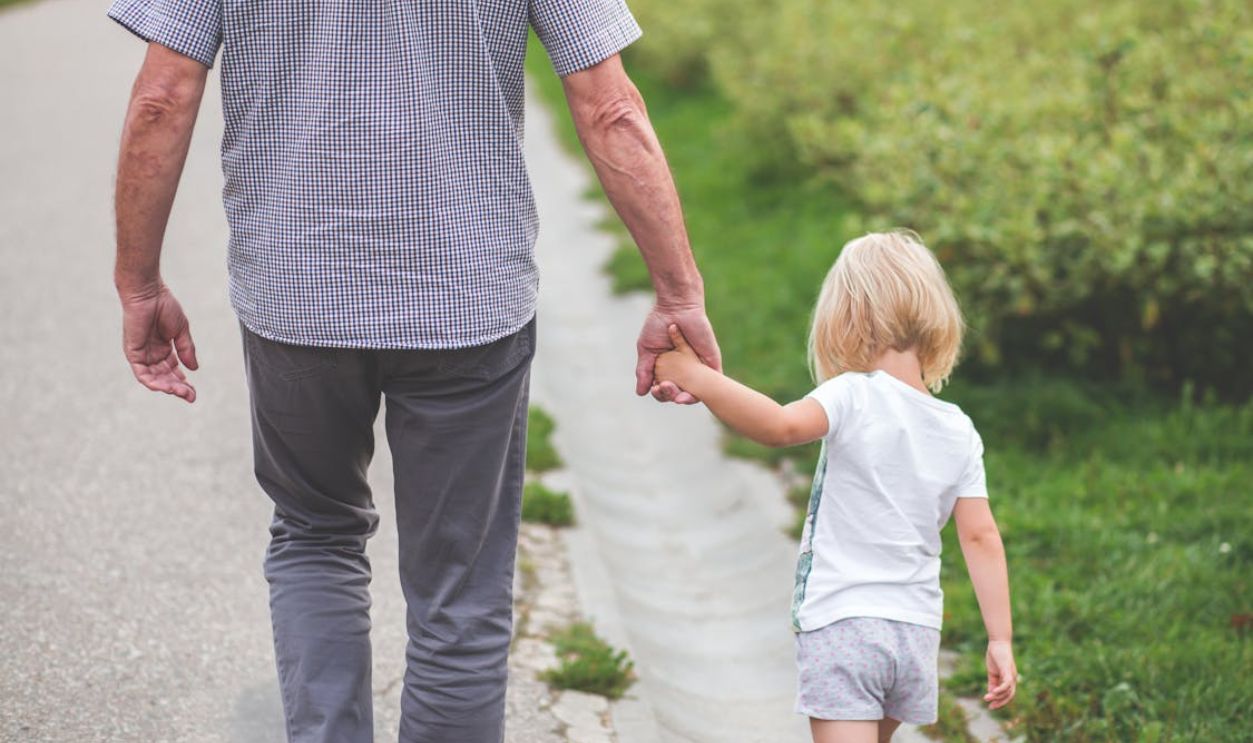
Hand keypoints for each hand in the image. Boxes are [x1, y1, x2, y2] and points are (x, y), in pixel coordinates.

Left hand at [119, 282, 198, 402]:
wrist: (148, 293)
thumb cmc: (164, 306)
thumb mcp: (181, 331)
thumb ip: (186, 350)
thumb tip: (195, 369)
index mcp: (164, 348)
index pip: (173, 371)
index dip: (183, 382)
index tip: (194, 392)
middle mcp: (152, 354)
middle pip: (165, 377)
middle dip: (177, 388)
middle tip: (190, 395)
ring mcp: (142, 354)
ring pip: (154, 378)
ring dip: (167, 387)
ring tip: (181, 392)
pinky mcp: (133, 353)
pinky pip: (142, 373)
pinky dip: (153, 382)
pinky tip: (166, 386)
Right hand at [636, 302, 720, 404]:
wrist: (676, 307)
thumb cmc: (659, 324)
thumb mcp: (647, 350)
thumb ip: (644, 371)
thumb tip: (640, 393)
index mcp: (669, 369)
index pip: (665, 390)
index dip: (659, 394)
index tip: (654, 388)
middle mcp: (685, 371)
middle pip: (679, 394)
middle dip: (670, 396)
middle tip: (664, 387)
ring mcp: (698, 367)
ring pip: (695, 393)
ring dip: (684, 399)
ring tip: (675, 394)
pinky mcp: (711, 362)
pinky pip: (712, 384)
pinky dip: (703, 392)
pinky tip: (689, 395)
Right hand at [984, 640, 1016, 709]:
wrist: (998, 642)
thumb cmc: (995, 655)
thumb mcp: (992, 672)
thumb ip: (992, 682)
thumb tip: (991, 693)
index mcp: (1008, 679)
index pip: (1007, 694)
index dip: (1000, 701)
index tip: (990, 706)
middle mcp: (1012, 678)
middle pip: (1009, 695)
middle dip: (1000, 703)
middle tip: (990, 708)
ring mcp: (1011, 675)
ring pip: (1008, 691)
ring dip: (997, 696)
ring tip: (987, 698)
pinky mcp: (1007, 670)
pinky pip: (1007, 683)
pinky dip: (1001, 689)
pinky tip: (993, 692)